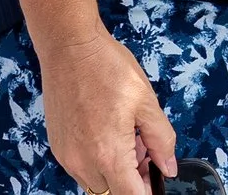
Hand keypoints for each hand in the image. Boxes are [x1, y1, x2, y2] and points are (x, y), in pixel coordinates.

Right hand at [36, 31, 175, 194]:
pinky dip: (99, 162)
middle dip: (134, 181)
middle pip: (113, 193)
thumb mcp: (146, 101)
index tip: (156, 182)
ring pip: (97, 183)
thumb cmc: (106, 67)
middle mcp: (83, 162)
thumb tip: (168, 167)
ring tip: (129, 140)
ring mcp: (67, 157)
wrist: (69, 47)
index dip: (148, 192)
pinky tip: (110, 135)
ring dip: (116, 173)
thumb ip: (161, 140)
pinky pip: (82, 169)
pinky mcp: (59, 148)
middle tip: (146, 154)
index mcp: (108, 153)